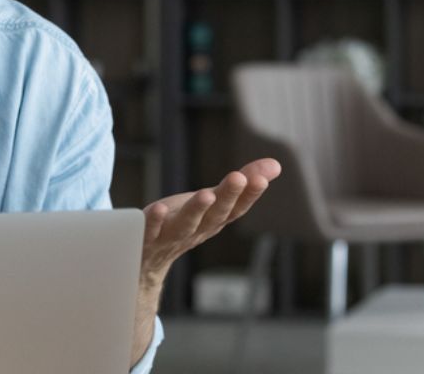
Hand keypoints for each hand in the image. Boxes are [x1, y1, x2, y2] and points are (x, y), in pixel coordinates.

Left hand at [139, 158, 281, 283]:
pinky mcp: (147, 237)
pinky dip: (155, 221)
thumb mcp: (214, 200)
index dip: (249, 194)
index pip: (237, 207)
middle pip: (215, 214)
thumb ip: (243, 181)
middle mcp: (198, 229)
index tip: (260, 178)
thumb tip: (276, 164)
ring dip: (197, 209)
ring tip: (206, 194)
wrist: (151, 258)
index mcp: (216, 219)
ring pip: (186, 224)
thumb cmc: (186, 221)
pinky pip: (151, 230)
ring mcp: (172, 235)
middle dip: (228, 196)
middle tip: (238, 178)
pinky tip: (158, 208)